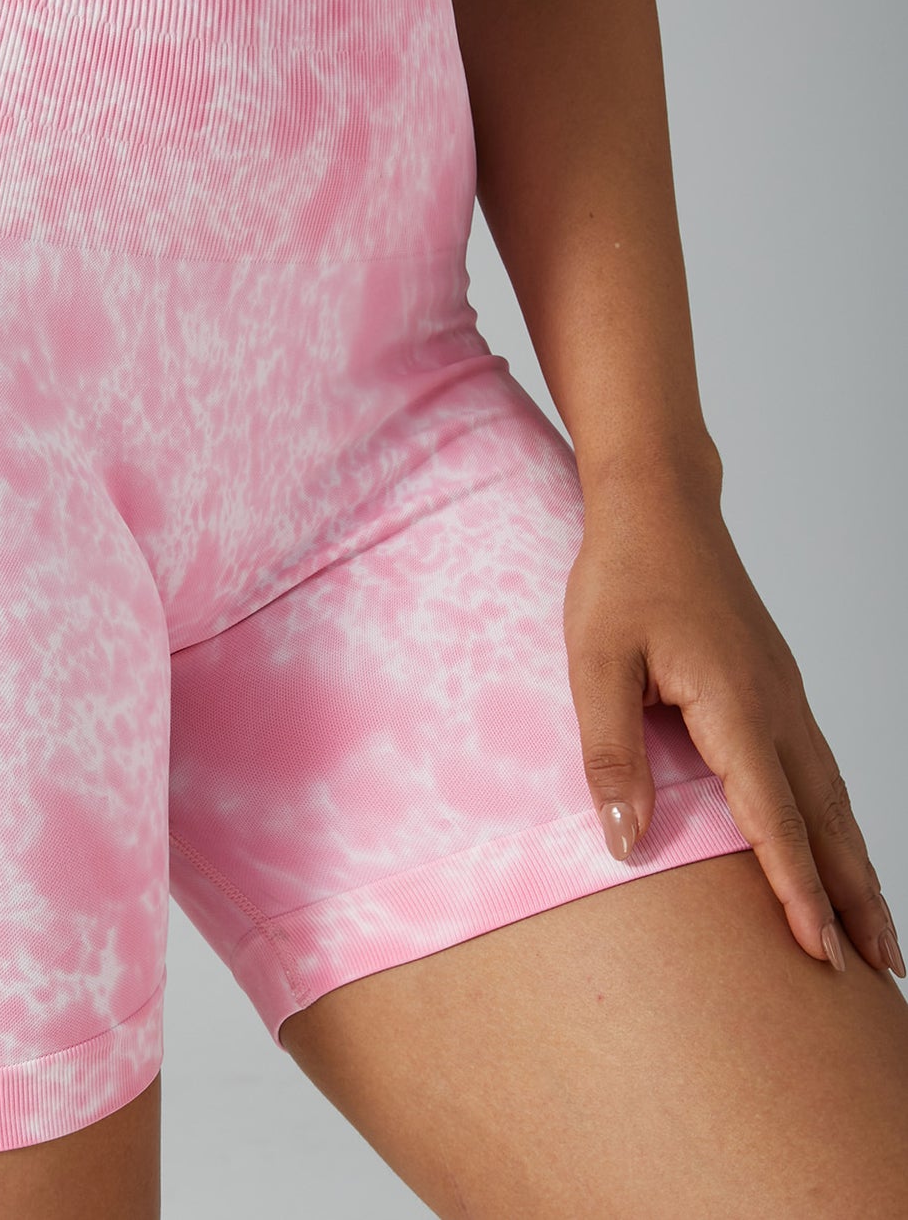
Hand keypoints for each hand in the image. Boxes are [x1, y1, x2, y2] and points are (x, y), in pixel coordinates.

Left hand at [562, 482, 904, 977]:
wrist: (659, 504)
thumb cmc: (622, 576)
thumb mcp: (595, 662)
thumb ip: (609, 752)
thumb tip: (626, 841)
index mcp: (736, 704)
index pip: (773, 816)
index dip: (796, 889)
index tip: (823, 953)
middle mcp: (776, 705)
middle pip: (827, 817)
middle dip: (855, 897)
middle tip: (883, 970)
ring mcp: (783, 693)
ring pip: (832, 794)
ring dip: (855, 863)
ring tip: (877, 928)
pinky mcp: (773, 684)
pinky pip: (817, 766)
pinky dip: (836, 818)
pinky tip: (833, 840)